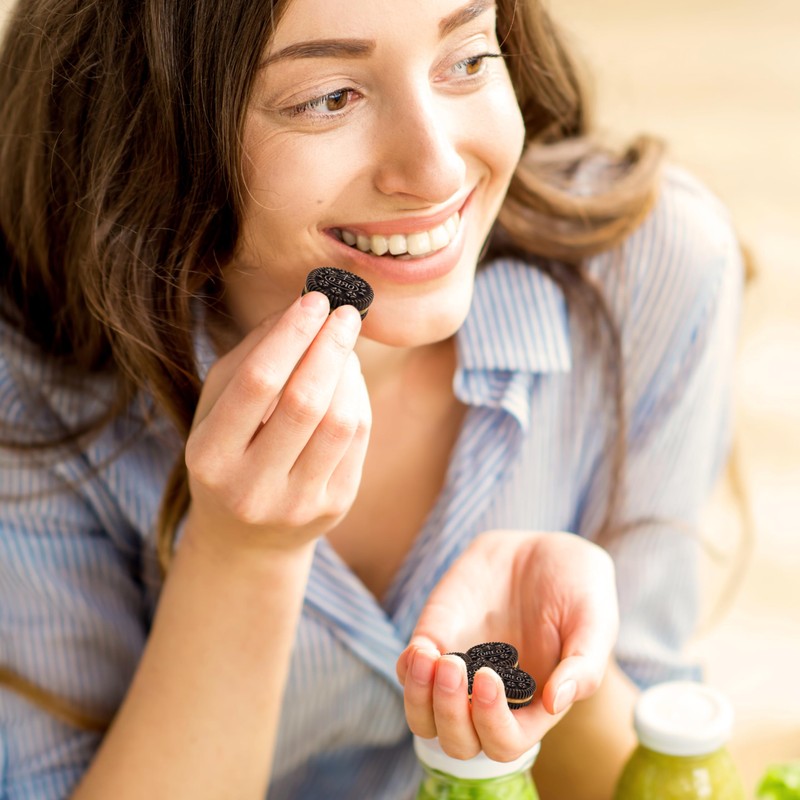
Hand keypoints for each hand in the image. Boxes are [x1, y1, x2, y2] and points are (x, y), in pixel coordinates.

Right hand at [183, 292, 370, 554]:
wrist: (246, 539)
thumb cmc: (228, 455)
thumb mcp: (216, 408)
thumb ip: (248, 356)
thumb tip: (298, 310)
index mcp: (209, 457)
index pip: (257, 383)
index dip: (291, 335)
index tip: (315, 299)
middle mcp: (251, 487)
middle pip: (305, 402)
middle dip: (329, 347)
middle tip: (345, 312)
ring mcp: (297, 503)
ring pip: (340, 421)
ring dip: (348, 371)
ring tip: (342, 346)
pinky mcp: (334, 507)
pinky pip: (357, 439)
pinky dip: (357, 397)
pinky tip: (348, 379)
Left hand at [397, 530, 617, 761]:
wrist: (543, 548)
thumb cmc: (578, 589)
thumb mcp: (595, 620)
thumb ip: (585, 665)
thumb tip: (556, 703)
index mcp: (533, 705)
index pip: (505, 744)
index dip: (493, 724)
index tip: (492, 677)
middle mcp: (492, 698)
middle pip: (459, 741)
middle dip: (450, 714)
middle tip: (455, 667)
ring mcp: (460, 671)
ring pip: (425, 717)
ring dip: (419, 698)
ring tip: (429, 659)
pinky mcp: (437, 638)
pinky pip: (409, 672)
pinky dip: (408, 670)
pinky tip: (421, 649)